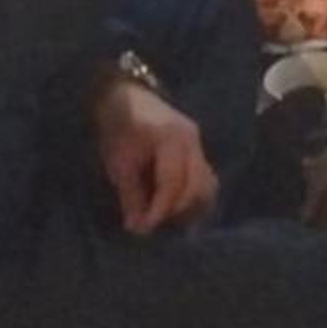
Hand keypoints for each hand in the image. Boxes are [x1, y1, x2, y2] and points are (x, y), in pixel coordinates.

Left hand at [92, 74, 216, 235]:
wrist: (124, 98)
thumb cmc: (118, 130)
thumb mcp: (119, 164)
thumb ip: (131, 196)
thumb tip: (138, 228)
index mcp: (171, 139)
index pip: (173, 183)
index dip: (159, 210)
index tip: (142, 230)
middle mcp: (192, 140)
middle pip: (197, 186)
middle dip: (176, 212)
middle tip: (154, 226)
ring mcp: (199, 143)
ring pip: (208, 184)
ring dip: (191, 207)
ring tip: (168, 220)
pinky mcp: (198, 149)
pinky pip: (206, 179)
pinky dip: (195, 197)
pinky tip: (179, 210)